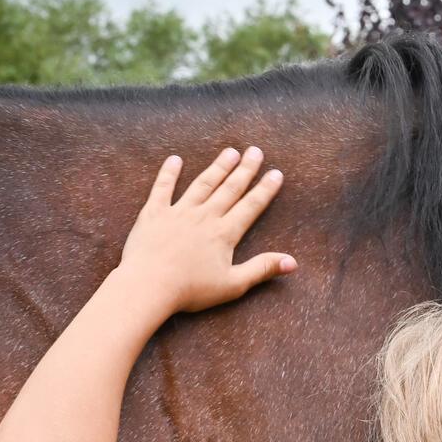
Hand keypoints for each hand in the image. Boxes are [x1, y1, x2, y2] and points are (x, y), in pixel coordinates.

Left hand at [117, 147, 292, 312]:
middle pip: (229, 189)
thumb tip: (292, 262)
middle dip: (245, 170)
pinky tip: (175, 160)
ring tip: (230, 152)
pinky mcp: (154, 213)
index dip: (265, 189)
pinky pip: (162, 188)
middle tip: (256, 151)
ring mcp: (178, 212)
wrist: (148, 285)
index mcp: (224, 234)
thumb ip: (262, 269)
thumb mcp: (233, 285)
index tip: (276, 173)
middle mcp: (204, 217)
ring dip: (217, 167)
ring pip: (202, 184)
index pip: (250, 206)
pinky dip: (168, 173)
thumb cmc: (191, 290)